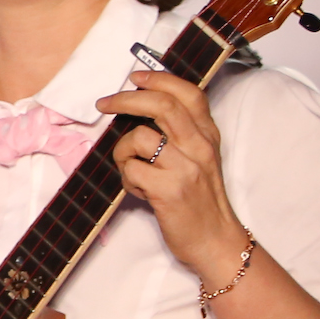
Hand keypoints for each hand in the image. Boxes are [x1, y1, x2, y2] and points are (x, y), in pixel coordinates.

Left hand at [97, 69, 251, 279]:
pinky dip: (127, 179)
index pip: (189, 93)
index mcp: (208, 135)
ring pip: (138, 138)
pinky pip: (131, 170)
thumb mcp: (200, 159)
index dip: (159, 79)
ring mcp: (186, 168)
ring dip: (123, 153)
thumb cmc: (200, 200)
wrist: (215, 240)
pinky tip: (140, 191)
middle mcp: (200, 147)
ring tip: (133, 172)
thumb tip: (140, 108)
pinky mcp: (170, 190)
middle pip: (161, 105)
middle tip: (104, 104)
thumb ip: (181, 133)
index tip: (135, 77)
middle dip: (125, 99)